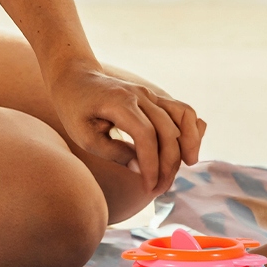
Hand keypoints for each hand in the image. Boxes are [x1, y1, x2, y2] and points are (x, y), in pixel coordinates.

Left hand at [47, 64, 203, 193]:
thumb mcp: (83, 135)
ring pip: (183, 115)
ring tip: (188, 165)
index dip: (152, 165)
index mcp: (121, 103)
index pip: (146, 136)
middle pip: (168, 130)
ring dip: (189, 143)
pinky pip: (182, 110)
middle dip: (169, 163)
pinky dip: (191, 128)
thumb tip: (141, 169)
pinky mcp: (155, 98)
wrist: (76, 78)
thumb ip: (112, 152)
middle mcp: (140, 95)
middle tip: (161, 188)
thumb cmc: (75, 108)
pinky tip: (188, 148)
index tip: (149, 187)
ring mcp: (150, 94)